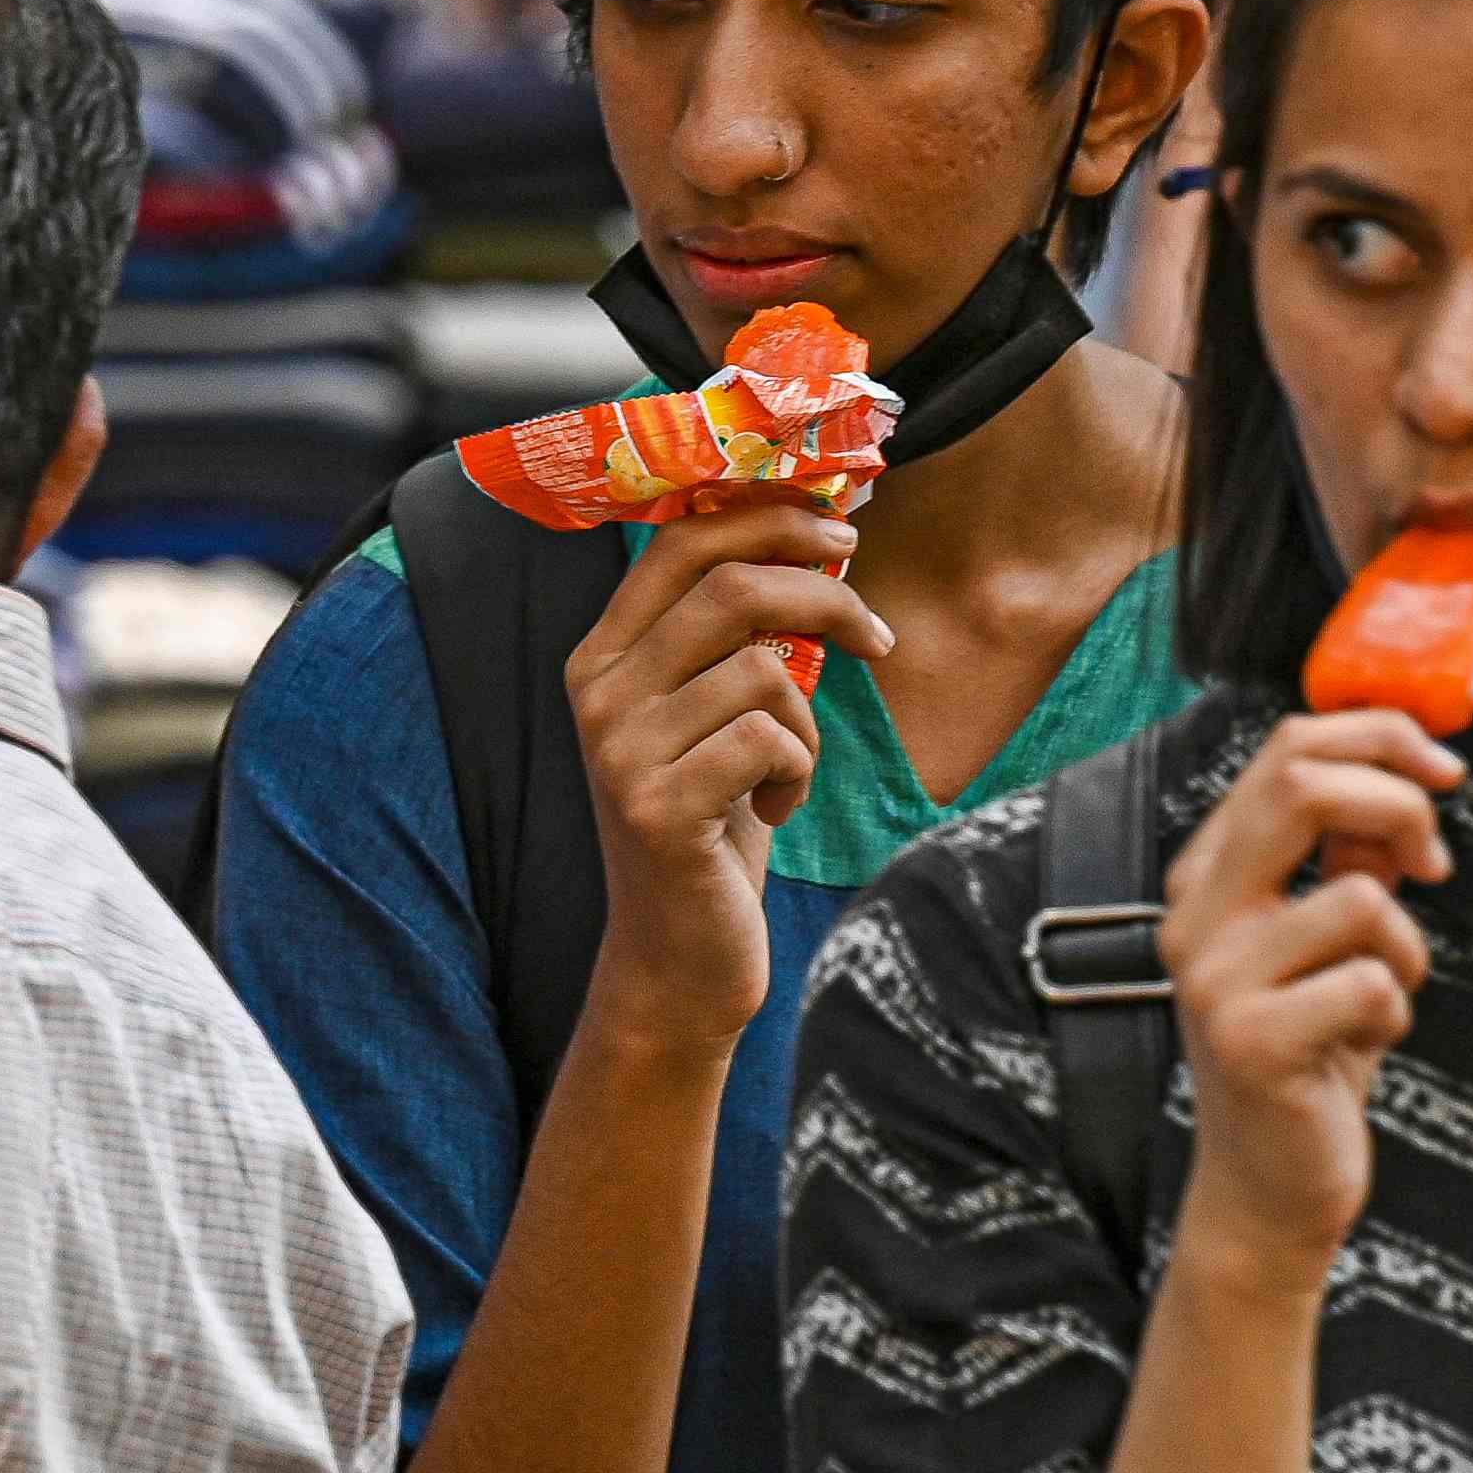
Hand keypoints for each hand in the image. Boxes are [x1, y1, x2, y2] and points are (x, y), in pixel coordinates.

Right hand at [562, 500, 893, 1048]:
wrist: (677, 954)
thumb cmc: (715, 824)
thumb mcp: (714, 714)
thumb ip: (735, 636)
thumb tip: (820, 536)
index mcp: (604, 655)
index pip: (680, 541)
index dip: (768, 517)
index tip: (839, 528)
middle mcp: (597, 692)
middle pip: (732, 588)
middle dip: (824, 600)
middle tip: (874, 635)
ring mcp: (620, 750)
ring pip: (764, 671)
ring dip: (808, 721)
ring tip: (787, 770)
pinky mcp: (657, 807)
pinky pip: (772, 740)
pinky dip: (798, 772)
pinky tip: (772, 809)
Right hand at [1162, 710, 1460, 1272]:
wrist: (1268, 1185)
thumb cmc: (1308, 1055)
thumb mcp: (1326, 939)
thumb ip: (1348, 856)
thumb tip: (1403, 779)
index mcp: (1208, 875)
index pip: (1286, 749)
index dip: (1380, 737)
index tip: (1441, 770)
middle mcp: (1194, 916)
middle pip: (1301, 784)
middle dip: (1401, 805)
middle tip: (1434, 861)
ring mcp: (1215, 978)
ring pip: (1358, 897)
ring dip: (1405, 947)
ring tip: (1381, 994)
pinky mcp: (1252, 1041)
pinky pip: (1374, 982)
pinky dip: (1394, 1013)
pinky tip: (1364, 1044)